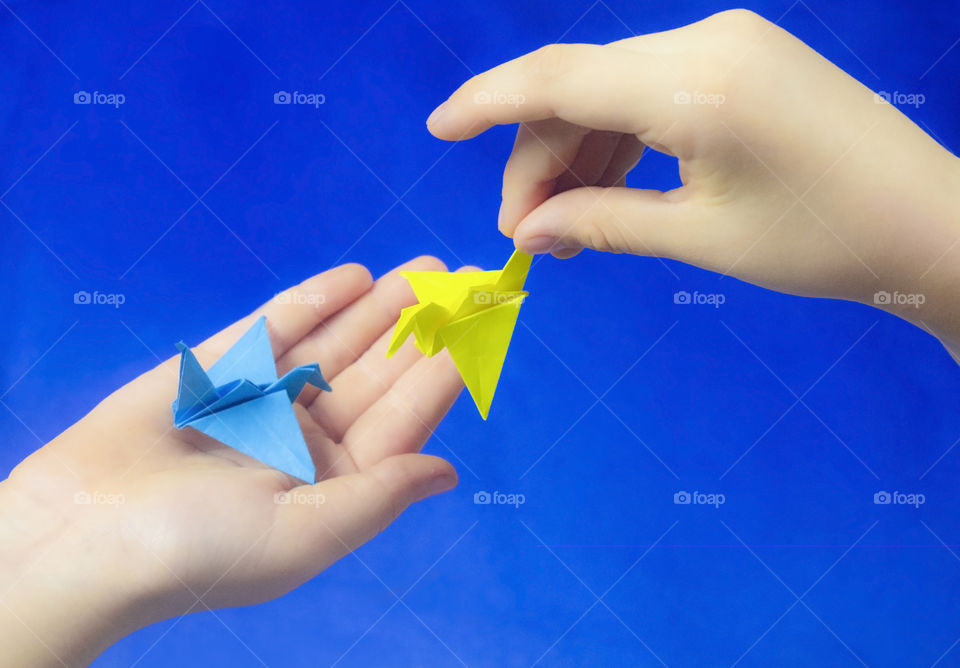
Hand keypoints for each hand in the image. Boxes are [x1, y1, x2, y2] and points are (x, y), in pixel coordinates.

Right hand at [0, 257, 463, 666]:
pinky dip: (315, 300)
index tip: (484, 328)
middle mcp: (305, 439)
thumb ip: (380, 495)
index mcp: (332, 484)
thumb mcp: (307, 533)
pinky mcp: (220, 366)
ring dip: (380, 306)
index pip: (403, 419)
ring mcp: (264, 398)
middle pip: (377, 374)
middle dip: (420, 328)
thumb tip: (449, 473)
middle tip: (465, 280)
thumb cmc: (201, 551)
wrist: (84, 534)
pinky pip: (275, 326)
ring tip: (426, 267)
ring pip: (335, 343)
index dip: (444, 372)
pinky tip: (355, 278)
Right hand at [427, 9, 959, 352]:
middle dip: (540, 160)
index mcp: (693, 84)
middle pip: (580, 88)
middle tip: (526, 237)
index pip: (559, 79)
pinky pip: (653, 90)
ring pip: (613, 89)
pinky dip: (621, 139)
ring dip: (578, 153)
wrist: (928, 225)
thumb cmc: (822, 242)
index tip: (438, 128)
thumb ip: (602, 224)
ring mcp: (726, 42)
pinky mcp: (741, 58)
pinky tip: (607, 189)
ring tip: (565, 226)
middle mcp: (703, 42)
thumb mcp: (700, 238)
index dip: (487, 102)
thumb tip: (527, 235)